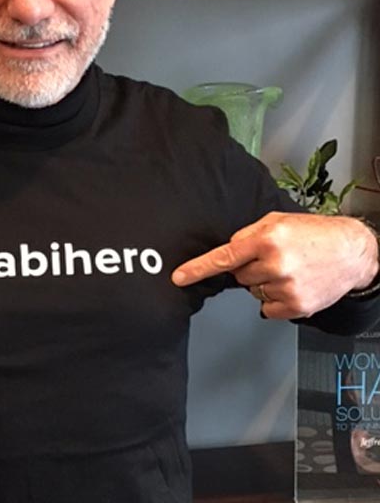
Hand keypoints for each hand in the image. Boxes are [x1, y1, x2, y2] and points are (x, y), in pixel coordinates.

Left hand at [171, 212, 378, 318]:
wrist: (351, 251)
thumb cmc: (312, 233)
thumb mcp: (276, 221)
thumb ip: (247, 234)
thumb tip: (228, 251)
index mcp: (267, 240)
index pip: (224, 257)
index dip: (198, 268)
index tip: (178, 278)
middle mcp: (276, 264)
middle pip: (238, 276)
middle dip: (249, 267)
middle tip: (273, 258)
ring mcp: (287, 288)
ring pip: (253, 291)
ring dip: (264, 282)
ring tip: (288, 269)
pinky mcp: (297, 306)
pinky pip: (266, 309)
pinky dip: (274, 299)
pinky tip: (292, 284)